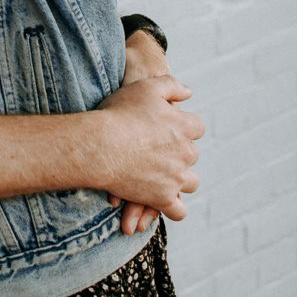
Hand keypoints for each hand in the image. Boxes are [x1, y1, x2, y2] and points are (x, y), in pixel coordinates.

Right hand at [118, 33, 176, 232]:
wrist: (99, 144)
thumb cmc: (119, 114)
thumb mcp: (146, 87)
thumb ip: (172, 85)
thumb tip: (190, 93)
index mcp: (184, 126)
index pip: (197, 127)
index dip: (182, 127)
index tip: (165, 129)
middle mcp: (185, 153)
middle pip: (192, 155)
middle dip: (178, 154)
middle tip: (155, 152)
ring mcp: (176, 177)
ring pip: (190, 182)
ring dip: (179, 179)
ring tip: (159, 176)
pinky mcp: (163, 197)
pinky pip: (178, 210)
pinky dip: (173, 208)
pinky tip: (161, 202)